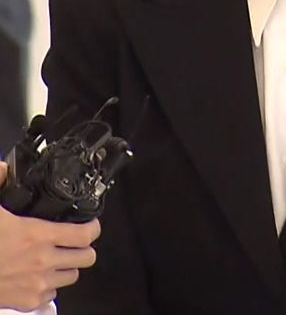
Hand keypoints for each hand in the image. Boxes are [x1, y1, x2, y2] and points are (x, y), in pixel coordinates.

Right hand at [0, 162, 101, 311]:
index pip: (85, 234)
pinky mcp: (29, 302)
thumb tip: (3, 167)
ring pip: (72, 276)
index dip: (93, 227)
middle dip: (84, 248)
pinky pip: (52, 295)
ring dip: (67, 266)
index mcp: (38, 236)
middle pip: (87, 257)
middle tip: (73, 242)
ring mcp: (38, 284)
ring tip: (56, 258)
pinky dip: (49, 286)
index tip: (91, 224)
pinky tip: (38, 276)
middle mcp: (44, 261)